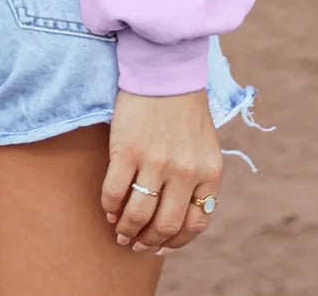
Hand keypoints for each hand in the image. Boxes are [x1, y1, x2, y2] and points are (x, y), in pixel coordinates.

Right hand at [101, 88, 222, 254]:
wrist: (164, 70)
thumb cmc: (183, 108)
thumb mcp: (204, 147)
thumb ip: (197, 179)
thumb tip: (175, 217)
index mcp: (209, 172)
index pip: (195, 224)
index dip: (175, 242)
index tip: (160, 246)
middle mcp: (185, 171)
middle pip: (165, 225)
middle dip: (148, 241)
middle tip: (135, 244)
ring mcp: (155, 161)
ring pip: (138, 214)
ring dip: (126, 230)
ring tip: (119, 231)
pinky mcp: (127, 149)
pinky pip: (115, 192)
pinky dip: (110, 206)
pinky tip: (109, 208)